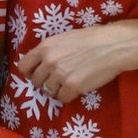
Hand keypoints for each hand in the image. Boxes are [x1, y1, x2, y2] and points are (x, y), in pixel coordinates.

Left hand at [17, 21, 137, 103]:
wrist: (114, 45)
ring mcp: (60, 74)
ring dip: (56, 90)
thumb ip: (50, 50)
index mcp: (46, 46)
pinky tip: (75, 89)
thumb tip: (39, 63)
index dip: (29, 73)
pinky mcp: (73, 86)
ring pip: (48, 91)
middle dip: (44, 83)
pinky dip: (67, 96)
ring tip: (67, 84)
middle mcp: (49, 60)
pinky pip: (61, 98)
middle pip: (36, 81)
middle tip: (56, 81)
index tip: (38, 74)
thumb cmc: (92, 38)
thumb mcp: (64, 38)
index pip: (23, 66)